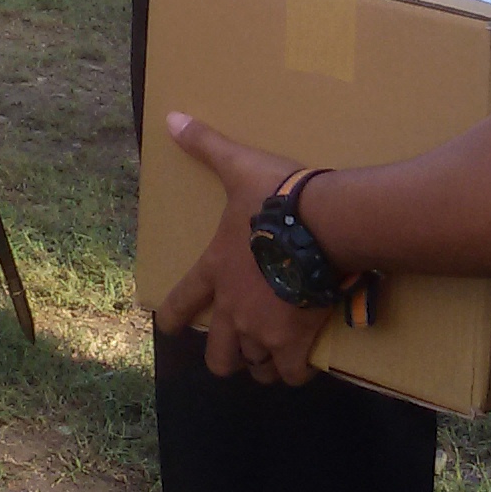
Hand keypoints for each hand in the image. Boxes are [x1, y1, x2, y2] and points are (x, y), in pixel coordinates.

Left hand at [153, 111, 325, 383]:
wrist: (322, 223)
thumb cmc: (277, 197)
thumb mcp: (237, 167)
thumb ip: (206, 146)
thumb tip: (172, 118)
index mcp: (215, 271)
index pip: (181, 304)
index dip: (172, 318)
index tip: (168, 326)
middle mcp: (233, 309)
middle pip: (218, 355)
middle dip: (225, 356)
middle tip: (236, 349)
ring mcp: (263, 330)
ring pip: (253, 366)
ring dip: (260, 363)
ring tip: (271, 356)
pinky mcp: (295, 341)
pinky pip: (291, 374)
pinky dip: (294, 372)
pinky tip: (301, 364)